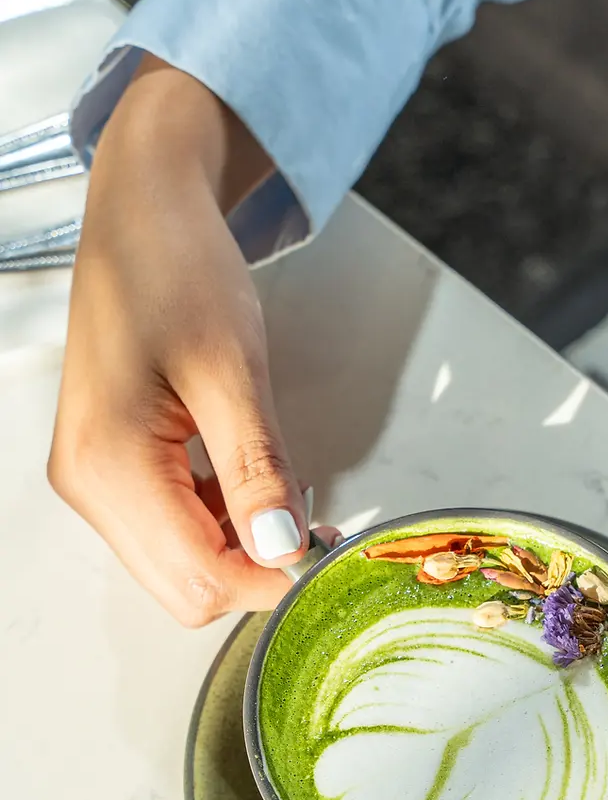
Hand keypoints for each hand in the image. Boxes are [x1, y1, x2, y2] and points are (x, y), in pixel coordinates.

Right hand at [50, 58, 331, 624]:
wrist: (143, 211)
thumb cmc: (178, 267)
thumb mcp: (233, 370)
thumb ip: (258, 470)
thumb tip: (282, 550)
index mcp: (110, 464)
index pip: (200, 579)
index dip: (271, 580)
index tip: (327, 553)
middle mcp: (88, 483)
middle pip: (185, 588)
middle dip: (256, 570)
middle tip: (315, 528)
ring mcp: (93, 479)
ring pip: (180, 566)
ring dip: (241, 550)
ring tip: (288, 500)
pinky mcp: (110, 467)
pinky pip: (171, 530)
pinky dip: (220, 524)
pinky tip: (250, 486)